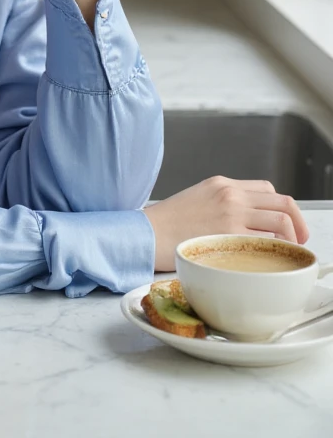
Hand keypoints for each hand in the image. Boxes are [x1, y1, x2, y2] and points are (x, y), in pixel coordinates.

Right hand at [143, 175, 309, 271]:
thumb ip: (222, 205)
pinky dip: (277, 252)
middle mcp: (231, 194)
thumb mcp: (196, 200)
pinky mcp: (228, 235)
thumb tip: (244, 225)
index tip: (286, 226)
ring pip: (281, 220)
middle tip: (300, 241)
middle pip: (282, 202)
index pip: (267, 189)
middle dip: (298, 223)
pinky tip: (271, 262)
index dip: (283, 209)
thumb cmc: (166, 223)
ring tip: (288, 254)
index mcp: (222, 184)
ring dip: (292, 238)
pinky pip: (267, 242)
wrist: (146, 232)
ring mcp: (231, 213)